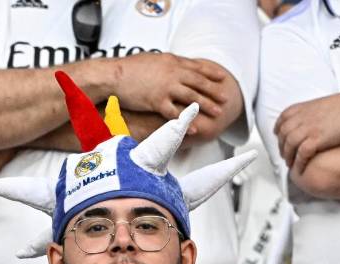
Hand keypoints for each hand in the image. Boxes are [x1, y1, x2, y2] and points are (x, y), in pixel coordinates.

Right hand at [112, 52, 231, 122]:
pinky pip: (175, 113)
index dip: (211, 73)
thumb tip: (173, 63)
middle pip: (198, 82)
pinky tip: (195, 128)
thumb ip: (166, 63)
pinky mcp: (156, 101)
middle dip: (213, 91)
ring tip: (217, 113)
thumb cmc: (129, 68)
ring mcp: (165, 87)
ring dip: (206, 105)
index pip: (196, 67)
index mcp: (171, 62)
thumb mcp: (152, 59)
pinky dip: (186, 121)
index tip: (221, 77)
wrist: (113, 76)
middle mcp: (172, 73)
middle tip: (225, 98)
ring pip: (191, 97)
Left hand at [275, 92, 339, 175]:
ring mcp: (307, 129)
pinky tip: (299, 168)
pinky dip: (298, 163)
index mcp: (302, 108)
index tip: (279, 137)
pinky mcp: (315, 140)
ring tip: (290, 164)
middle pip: (283, 135)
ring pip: (289, 146)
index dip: (279, 131)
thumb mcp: (323, 104)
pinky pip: (300, 155)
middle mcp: (301, 118)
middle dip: (281, 147)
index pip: (282, 120)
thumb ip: (312, 112)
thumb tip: (312, 118)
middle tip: (284, 155)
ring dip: (288, 157)